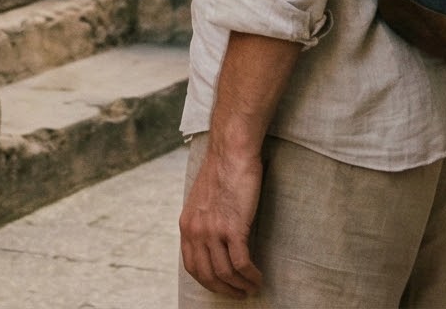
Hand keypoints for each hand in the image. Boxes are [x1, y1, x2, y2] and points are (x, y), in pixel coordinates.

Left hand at [178, 140, 265, 298]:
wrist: (232, 151)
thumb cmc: (223, 171)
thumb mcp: (202, 201)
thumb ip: (204, 222)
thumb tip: (213, 244)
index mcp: (186, 225)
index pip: (192, 266)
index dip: (208, 281)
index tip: (221, 287)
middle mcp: (196, 231)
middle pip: (207, 274)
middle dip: (224, 289)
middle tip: (239, 294)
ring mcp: (213, 230)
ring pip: (225, 272)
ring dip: (241, 285)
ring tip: (253, 287)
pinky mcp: (233, 227)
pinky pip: (241, 263)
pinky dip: (250, 275)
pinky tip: (258, 277)